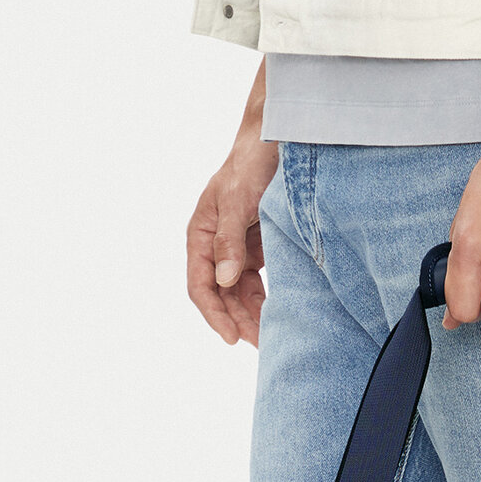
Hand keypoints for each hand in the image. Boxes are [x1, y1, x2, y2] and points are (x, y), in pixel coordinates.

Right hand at [187, 62, 278, 345]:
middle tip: (261, 344)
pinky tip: (277, 316)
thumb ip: (229, 239)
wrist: (279, 137)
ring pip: (239, 294)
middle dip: (237, 321)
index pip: (200, 285)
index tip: (231, 338)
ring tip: (270, 338)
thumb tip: (226, 281)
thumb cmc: (252, 162)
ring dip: (252, 316)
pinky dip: (265, 301)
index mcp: (201, 233)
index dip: (214, 314)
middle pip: (221, 295)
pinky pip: (257, 284)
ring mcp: (237, 248)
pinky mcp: (259, 248)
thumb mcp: (237, 199)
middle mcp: (215, 244)